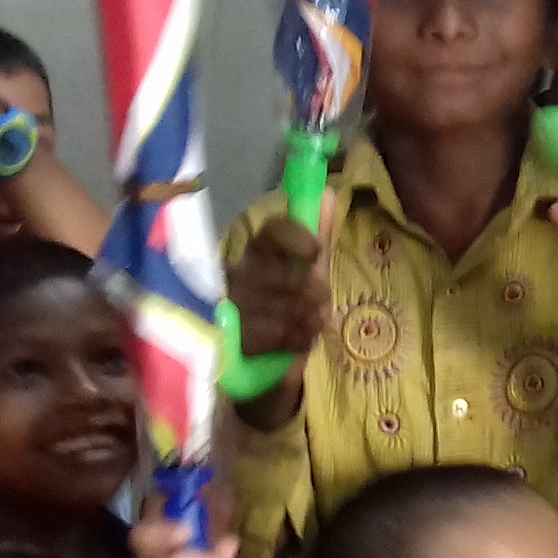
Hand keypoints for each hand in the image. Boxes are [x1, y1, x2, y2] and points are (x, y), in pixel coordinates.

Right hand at [226, 217, 328, 358]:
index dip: (294, 237)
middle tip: (322, 299)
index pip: (270, 233)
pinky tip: (302, 340)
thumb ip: (318, 234)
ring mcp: (229, 310)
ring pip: (279, 308)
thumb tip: (328, 193)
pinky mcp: (231, 342)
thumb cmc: (287, 305)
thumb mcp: (308, 271)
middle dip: (309, 289)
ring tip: (313, 322)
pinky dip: (298, 339)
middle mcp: (236, 277)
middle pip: (276, 274)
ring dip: (307, 318)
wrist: (263, 364)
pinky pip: (274, 335)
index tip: (315, 251)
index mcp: (257, 253)